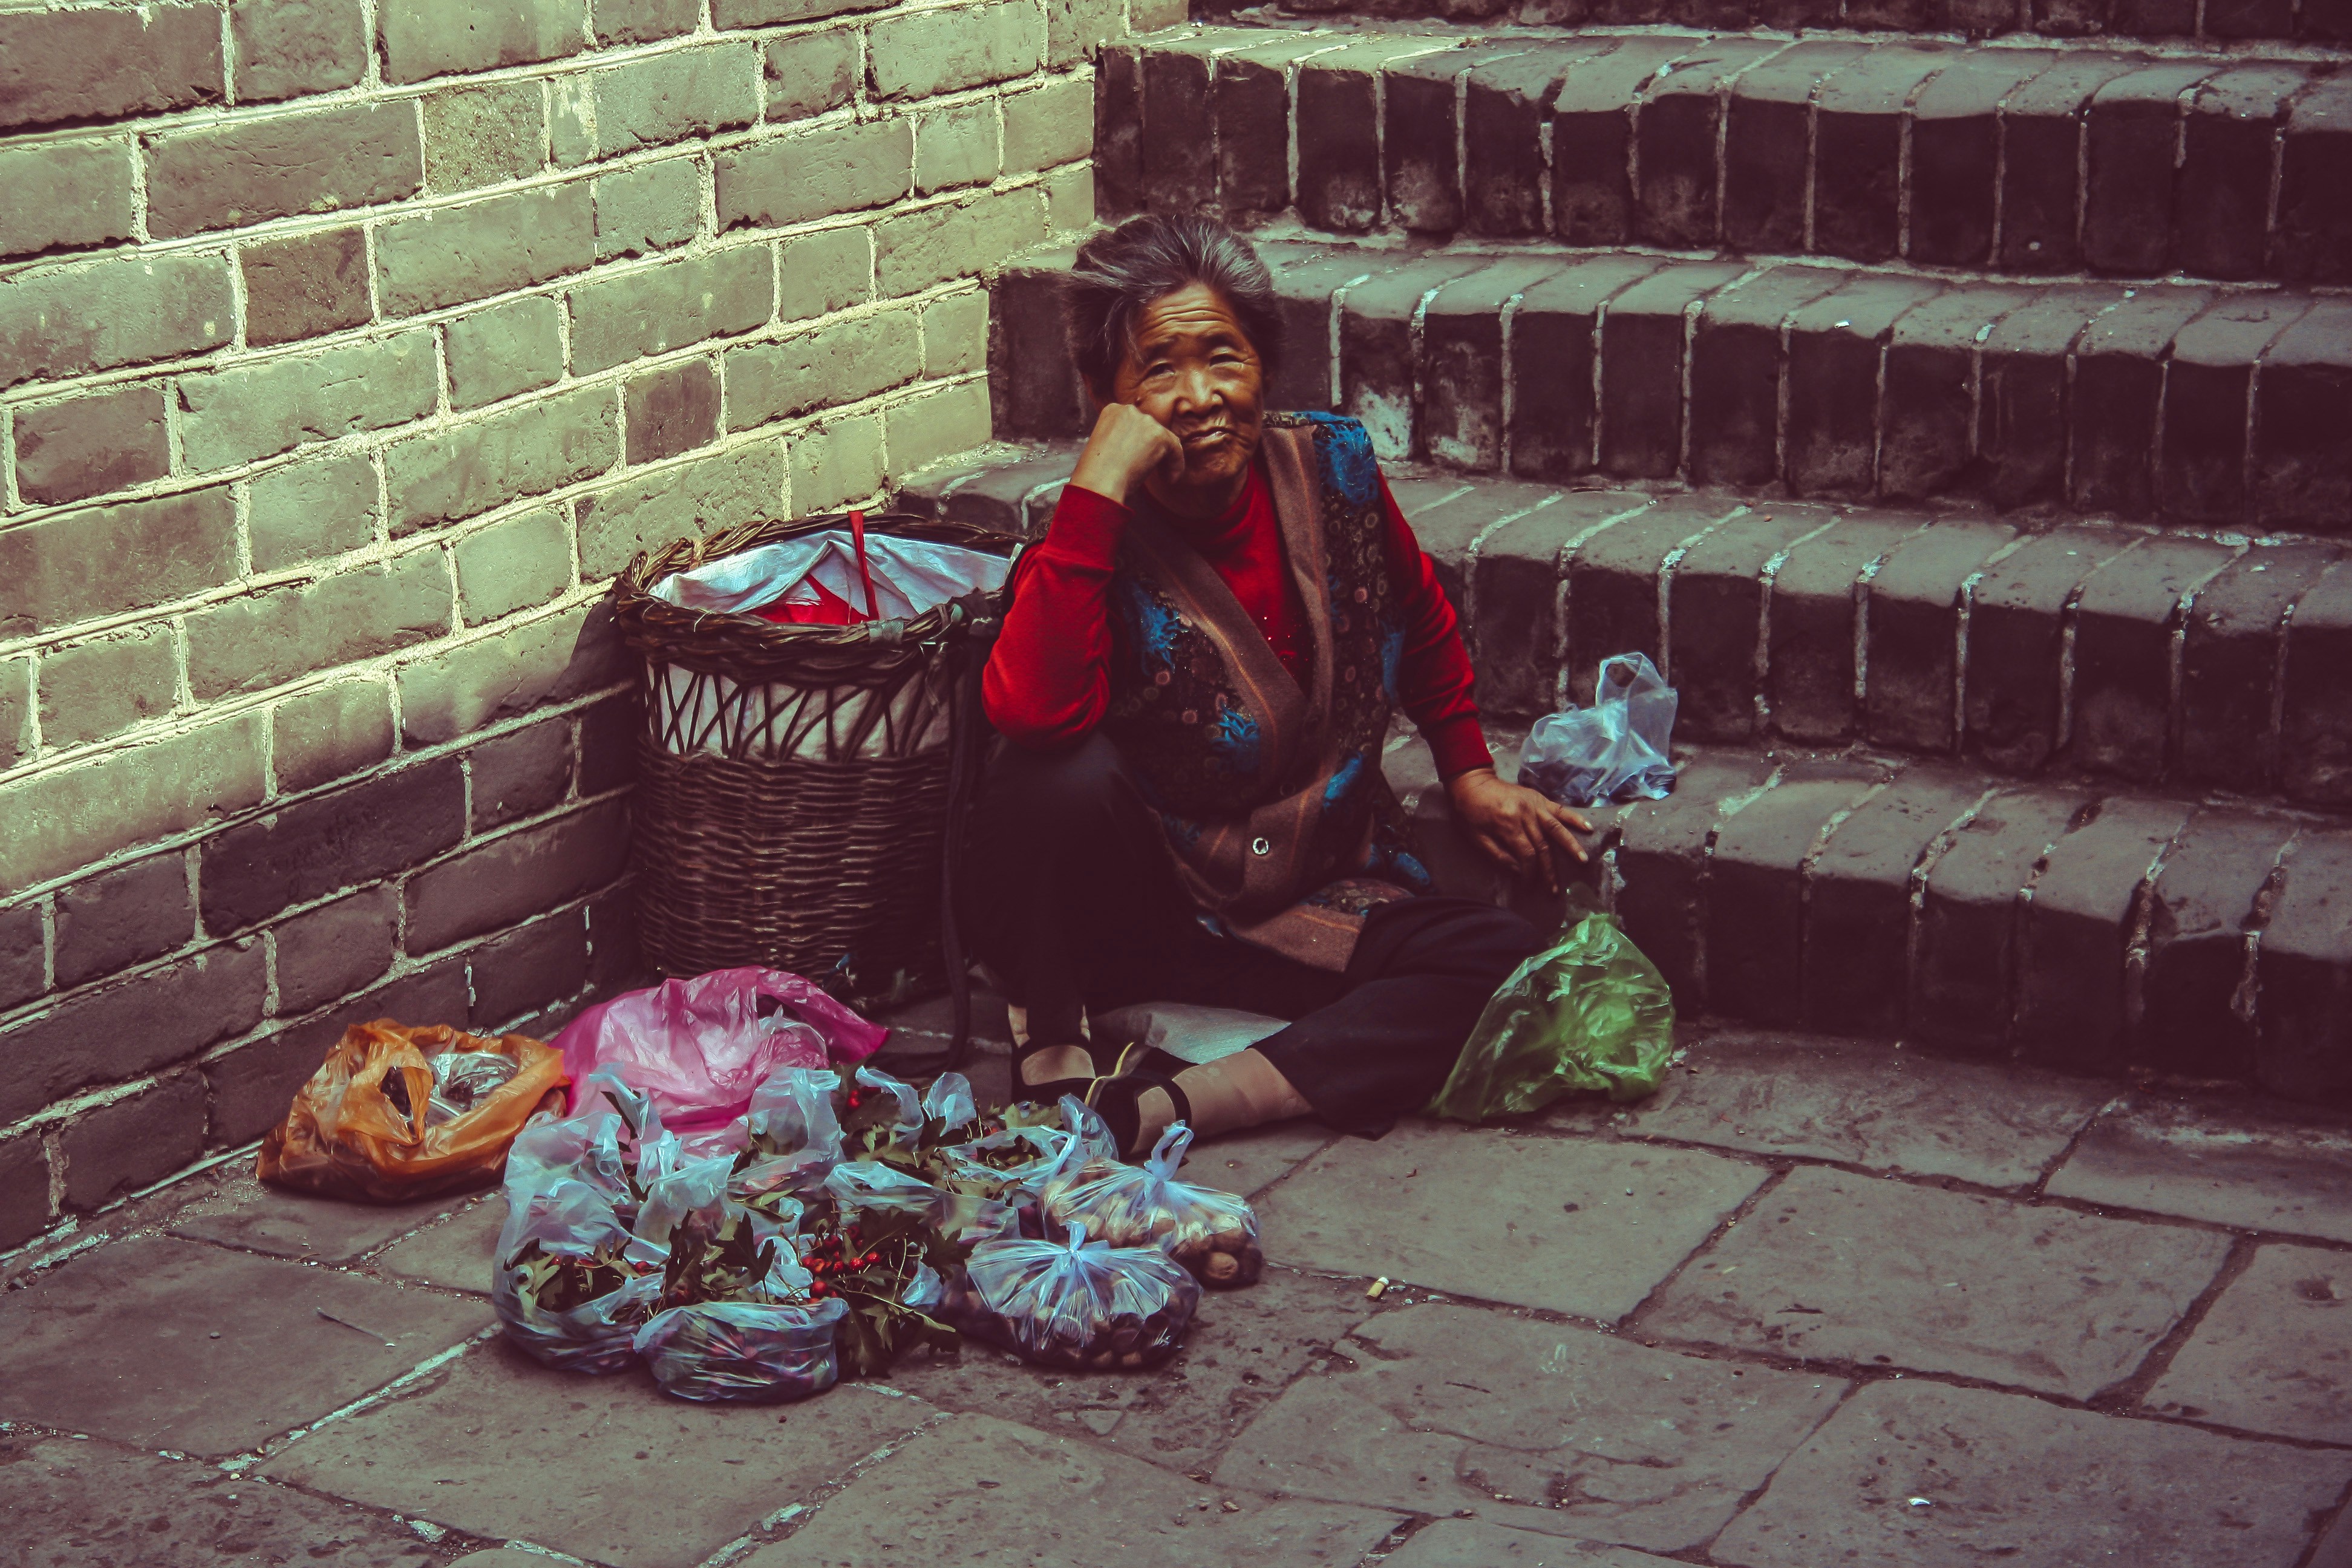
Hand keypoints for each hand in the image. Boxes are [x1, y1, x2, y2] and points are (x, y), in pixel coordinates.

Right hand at [1069, 402, 1183, 505]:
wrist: (1099, 482)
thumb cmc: (1096, 474)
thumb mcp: (1104, 447)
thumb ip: (1120, 440)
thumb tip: (1140, 449)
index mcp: (1112, 411)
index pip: (1135, 424)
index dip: (1140, 443)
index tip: (1138, 460)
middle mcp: (1128, 410)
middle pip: (1151, 429)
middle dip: (1153, 449)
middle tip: (1150, 470)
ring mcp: (1144, 421)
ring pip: (1164, 439)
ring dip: (1164, 458)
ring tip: (1162, 477)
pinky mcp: (1158, 435)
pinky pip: (1176, 449)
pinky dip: (1176, 465)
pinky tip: (1169, 480)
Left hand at [1444, 767, 1591, 892]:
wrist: (1471, 782)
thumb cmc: (1469, 812)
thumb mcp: (1475, 837)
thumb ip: (1497, 855)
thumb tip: (1518, 871)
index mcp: (1507, 825)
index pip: (1527, 854)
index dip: (1530, 873)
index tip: (1529, 886)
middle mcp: (1525, 814)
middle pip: (1543, 846)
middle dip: (1550, 870)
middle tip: (1556, 889)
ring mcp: (1534, 804)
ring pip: (1557, 828)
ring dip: (1571, 846)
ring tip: (1583, 861)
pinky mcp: (1539, 798)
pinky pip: (1560, 809)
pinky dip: (1574, 818)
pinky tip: (1588, 827)